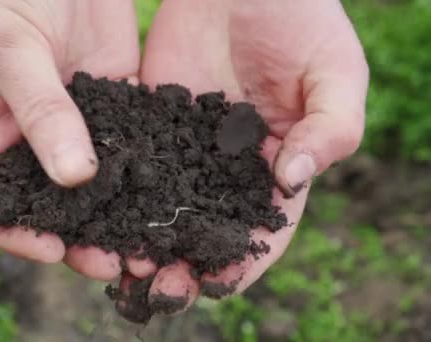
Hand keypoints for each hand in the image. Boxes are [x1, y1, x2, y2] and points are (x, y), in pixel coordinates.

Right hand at [0, 0, 142, 279]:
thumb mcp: (13, 52)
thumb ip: (43, 113)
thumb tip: (74, 179)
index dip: (16, 233)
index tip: (51, 249)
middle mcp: (30, 141)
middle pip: (49, 208)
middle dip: (78, 238)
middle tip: (111, 263)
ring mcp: (75, 127)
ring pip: (93, 188)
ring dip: (116, 219)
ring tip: (144, 247)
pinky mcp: (115, 107)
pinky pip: (127, 150)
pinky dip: (143, 179)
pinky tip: (165, 199)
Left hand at [116, 0, 368, 315]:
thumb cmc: (303, 18)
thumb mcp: (336, 72)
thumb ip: (331, 128)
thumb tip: (290, 181)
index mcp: (279, 165)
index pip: (264, 232)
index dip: (244, 263)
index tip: (217, 285)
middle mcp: (229, 166)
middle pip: (207, 230)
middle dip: (185, 264)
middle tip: (160, 287)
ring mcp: (188, 146)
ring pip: (165, 207)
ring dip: (145, 240)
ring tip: (123, 264)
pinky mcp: (152, 119)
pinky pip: (135, 164)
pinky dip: (119, 195)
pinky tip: (100, 217)